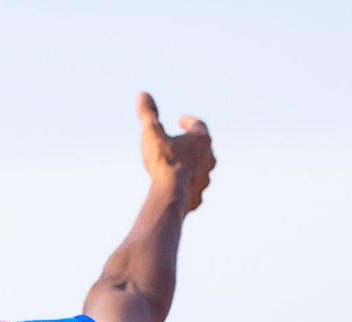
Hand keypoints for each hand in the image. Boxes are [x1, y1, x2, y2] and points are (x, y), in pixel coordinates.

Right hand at [136, 92, 214, 210]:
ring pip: (201, 169)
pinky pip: (194, 189)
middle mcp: (209, 158)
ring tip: (179, 167)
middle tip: (182, 143)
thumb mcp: (152, 132)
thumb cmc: (164, 160)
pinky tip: (180, 188)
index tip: (181, 120)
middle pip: (203, 148)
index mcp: (202, 140)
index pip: (198, 125)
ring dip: (191, 166)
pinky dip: (188, 186)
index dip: (188, 121)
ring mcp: (205, 179)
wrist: (170, 192)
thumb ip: (148, 114)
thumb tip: (143, 94)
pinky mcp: (198, 196)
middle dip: (192, 145)